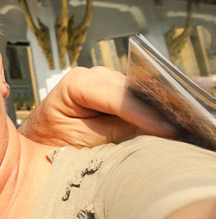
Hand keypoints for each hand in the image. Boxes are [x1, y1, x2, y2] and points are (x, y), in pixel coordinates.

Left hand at [19, 66, 178, 147]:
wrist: (41, 142)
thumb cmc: (56, 143)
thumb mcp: (85, 142)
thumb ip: (117, 133)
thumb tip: (155, 131)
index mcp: (76, 84)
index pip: (117, 96)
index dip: (143, 113)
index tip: (168, 130)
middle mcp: (91, 75)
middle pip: (131, 90)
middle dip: (154, 109)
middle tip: (177, 129)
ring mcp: (103, 79)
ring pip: (137, 91)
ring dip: (154, 107)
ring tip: (174, 126)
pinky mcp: (113, 89)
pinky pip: (136, 97)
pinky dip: (149, 109)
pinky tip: (163, 123)